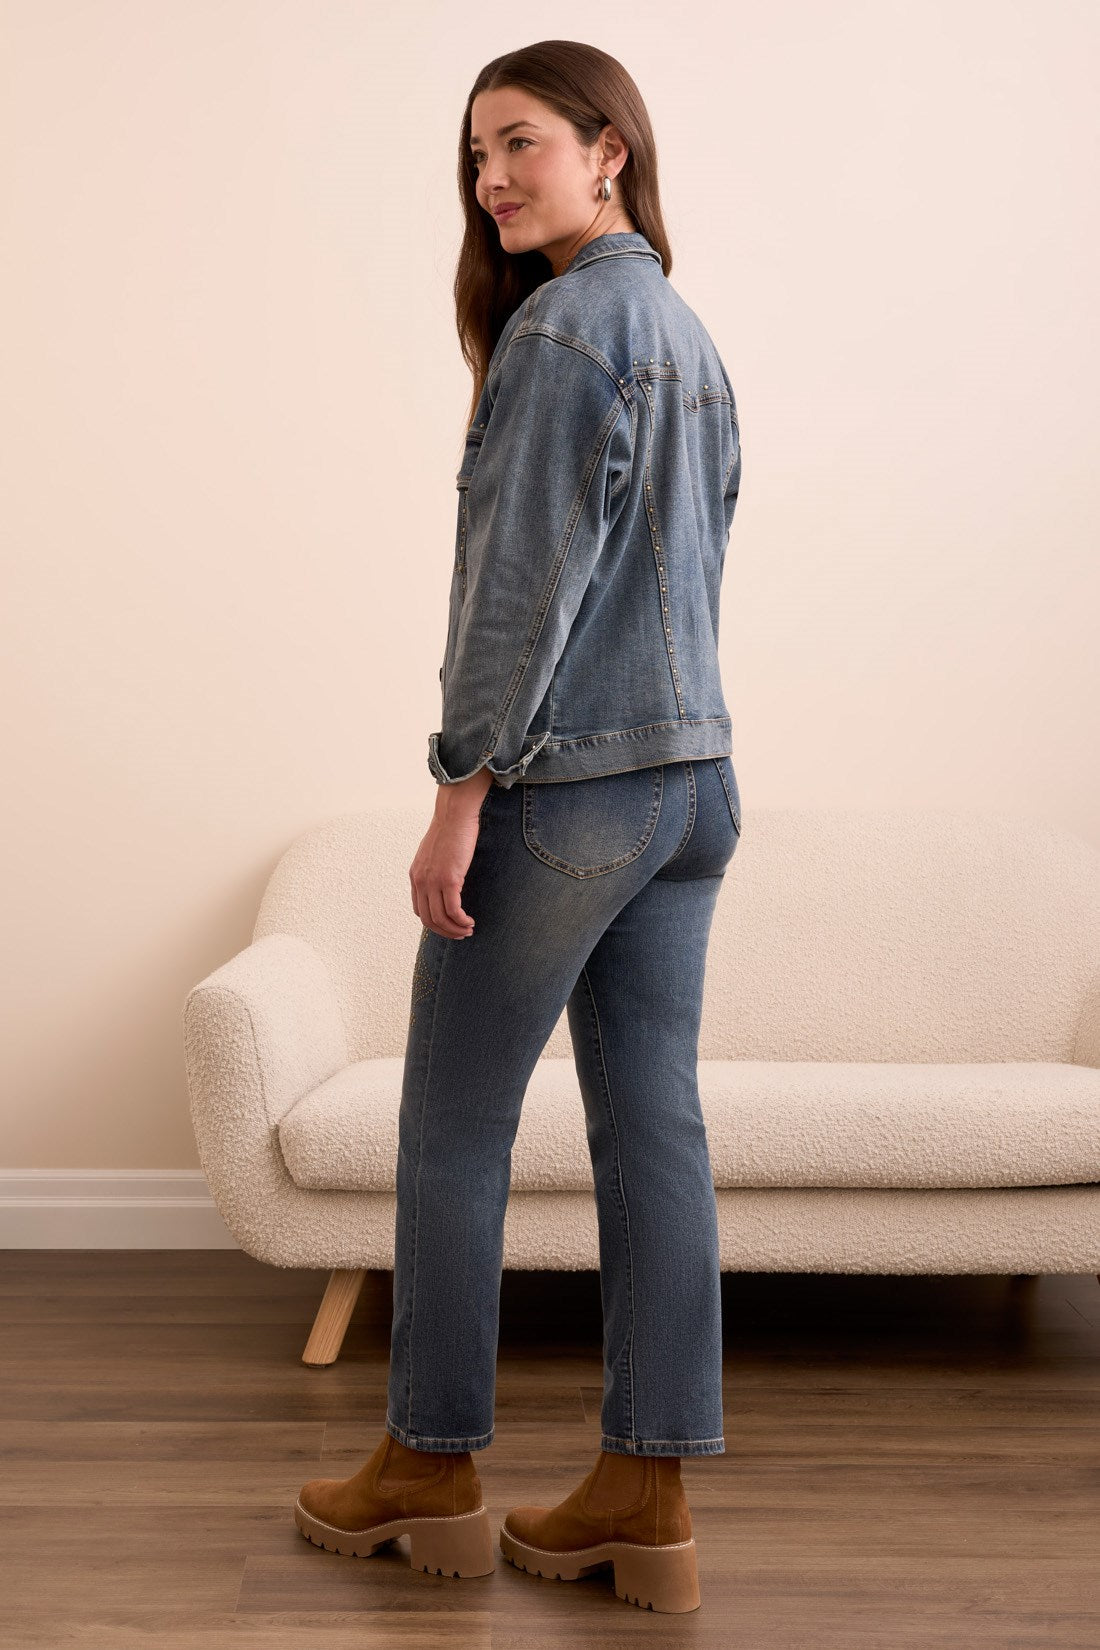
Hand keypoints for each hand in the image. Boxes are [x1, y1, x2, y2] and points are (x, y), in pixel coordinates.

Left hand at [409, 774, 491, 937]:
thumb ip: (435, 869)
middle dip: (445, 932)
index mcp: (415, 876)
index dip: (435, 923)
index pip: (419, 910)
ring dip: (455, 929)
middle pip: (428, 919)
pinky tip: (470, 921)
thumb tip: (446, 881)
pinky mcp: (449, 879)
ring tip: (468, 930)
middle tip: (461, 934)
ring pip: (441, 918)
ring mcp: (433, 881)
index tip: (450, 925)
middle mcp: (420, 881)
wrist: (455, 815)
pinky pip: (453, 910)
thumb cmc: (450, 830)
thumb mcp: (435, 853)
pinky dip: (462, 920)